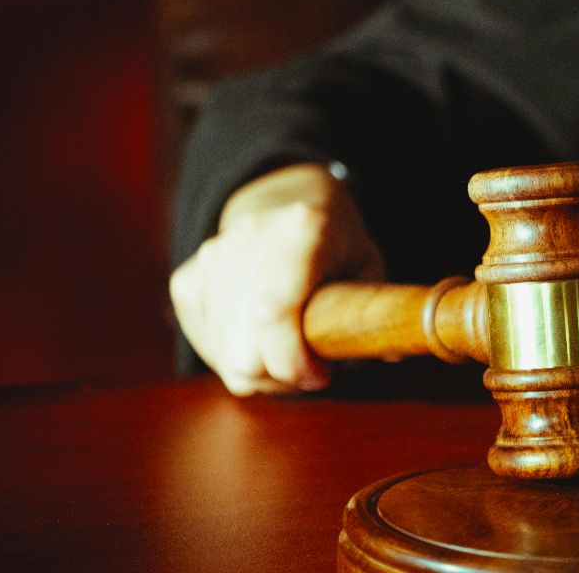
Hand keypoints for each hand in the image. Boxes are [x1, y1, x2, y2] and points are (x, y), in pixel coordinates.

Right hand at [169, 163, 383, 394]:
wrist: (286, 201)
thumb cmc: (335, 243)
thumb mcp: (368, 264)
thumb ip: (376, 308)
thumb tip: (391, 351)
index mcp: (304, 229)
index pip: (272, 313)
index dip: (292, 362)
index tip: (321, 375)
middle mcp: (250, 237)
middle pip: (243, 349)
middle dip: (280, 376)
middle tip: (309, 365)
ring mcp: (212, 257)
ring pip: (223, 354)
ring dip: (259, 369)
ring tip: (288, 347)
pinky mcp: (187, 279)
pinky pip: (204, 343)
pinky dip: (232, 355)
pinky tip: (258, 337)